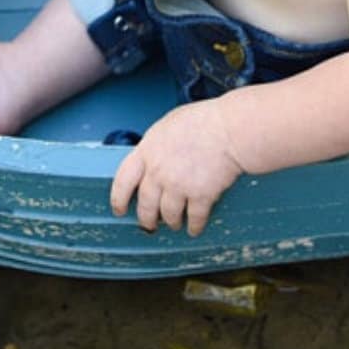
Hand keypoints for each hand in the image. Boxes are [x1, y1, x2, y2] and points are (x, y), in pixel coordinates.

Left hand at [110, 101, 242, 235]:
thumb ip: (157, 143)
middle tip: (148, 224)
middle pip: (145, 204)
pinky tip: (194, 228)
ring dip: (171, 222)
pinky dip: (194, 226)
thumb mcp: (169, 124)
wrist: (230, 129)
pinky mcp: (200, 197)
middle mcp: (159, 171)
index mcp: (148, 150)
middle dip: (146, 219)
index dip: (118, 198)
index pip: (123, 180)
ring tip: (175, 224)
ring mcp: (178, 186)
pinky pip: (193, 219)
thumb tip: (154, 154)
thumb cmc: (205, 120)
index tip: (119, 208)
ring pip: (168, 215)